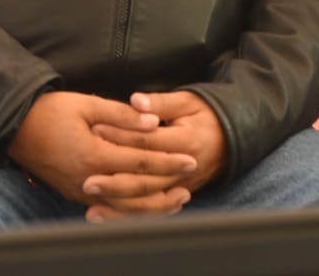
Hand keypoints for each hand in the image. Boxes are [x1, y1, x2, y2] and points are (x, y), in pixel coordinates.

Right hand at [7, 91, 195, 215]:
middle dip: (166, 185)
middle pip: (136, 190)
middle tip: (191, 178)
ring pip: (124, 206)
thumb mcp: (86, 104)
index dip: (168, 161)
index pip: (140, 162)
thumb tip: (153, 123)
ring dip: (153, 204)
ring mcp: (80, 190)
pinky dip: (132, 208)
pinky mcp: (75, 194)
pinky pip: (109, 207)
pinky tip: (147, 204)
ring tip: (177, 198)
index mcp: (93, 155)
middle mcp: (88, 179)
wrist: (15, 128)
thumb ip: (121, 115)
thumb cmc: (50, 111)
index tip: (191, 159)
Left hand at [84, 90, 227, 220]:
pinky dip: (129, 215)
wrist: (231, 138)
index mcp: (187, 140)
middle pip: (146, 178)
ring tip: (92, 209)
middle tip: (87, 182)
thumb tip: (136, 101)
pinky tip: (107, 216)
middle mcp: (185, 168)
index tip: (96, 131)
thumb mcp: (188, 101)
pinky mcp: (176, 195)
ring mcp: (182, 185)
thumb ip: (161, 102)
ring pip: (148, 200)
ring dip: (120, 206)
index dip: (121, 136)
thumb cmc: (206, 115)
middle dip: (115, 182)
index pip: (148, 141)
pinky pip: (151, 209)